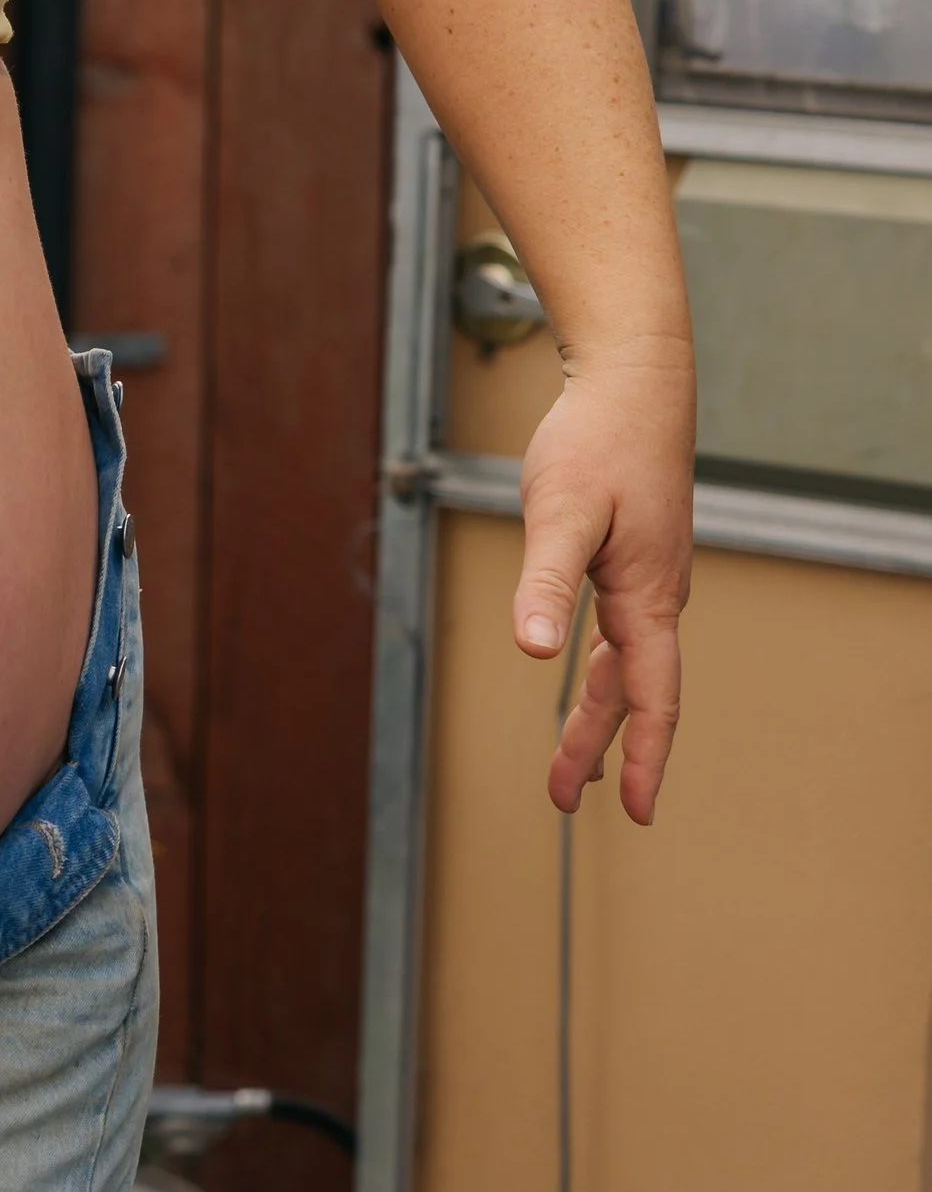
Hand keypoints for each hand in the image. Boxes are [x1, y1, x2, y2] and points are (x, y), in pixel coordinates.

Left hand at [511, 343, 692, 823]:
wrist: (634, 379)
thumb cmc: (598, 438)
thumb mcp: (563, 510)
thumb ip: (546, 580)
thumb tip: (534, 650)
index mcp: (647, 595)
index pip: (653, 696)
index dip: (648, 756)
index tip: (642, 812)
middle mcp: (656, 593)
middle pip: (632, 689)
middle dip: (602, 747)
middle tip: (567, 797)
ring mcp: (648, 575)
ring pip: (626, 662)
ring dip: (599, 712)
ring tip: (576, 760)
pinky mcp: (633, 553)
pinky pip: (621, 629)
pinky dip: (603, 667)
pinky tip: (584, 671)